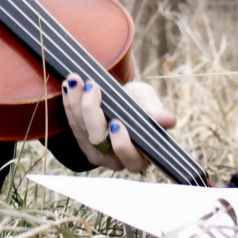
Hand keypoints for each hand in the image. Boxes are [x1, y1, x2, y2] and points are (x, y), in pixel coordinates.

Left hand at [61, 73, 175, 172]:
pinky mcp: (81, 141)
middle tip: (92, 85)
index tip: (116, 123)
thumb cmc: (140, 104)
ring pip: (82, 130)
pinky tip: (68, 85)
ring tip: (76, 79)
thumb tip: (169, 120)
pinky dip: (69, 103)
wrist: (123, 99)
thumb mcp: (148, 103)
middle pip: (100, 141)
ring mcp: (96, 152)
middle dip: (92, 112)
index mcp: (140, 155)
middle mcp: (116, 159)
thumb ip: (155, 112)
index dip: (122, 144)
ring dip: (76, 102)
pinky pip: (72, 123)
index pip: (130, 158)